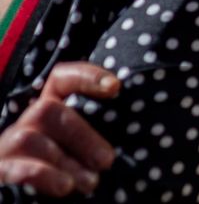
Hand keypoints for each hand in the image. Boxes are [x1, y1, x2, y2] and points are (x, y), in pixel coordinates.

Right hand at [0, 62, 117, 195]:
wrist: (20, 198)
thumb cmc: (59, 175)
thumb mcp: (75, 153)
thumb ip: (91, 142)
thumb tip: (117, 147)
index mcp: (47, 116)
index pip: (60, 80)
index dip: (86, 76)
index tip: (115, 87)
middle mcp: (23, 127)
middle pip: (47, 110)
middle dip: (82, 135)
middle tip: (107, 160)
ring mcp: (6, 149)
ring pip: (29, 138)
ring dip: (65, 161)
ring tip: (90, 182)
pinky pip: (14, 168)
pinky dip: (41, 175)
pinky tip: (64, 186)